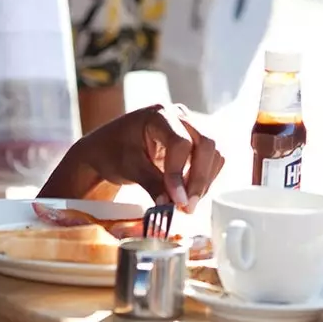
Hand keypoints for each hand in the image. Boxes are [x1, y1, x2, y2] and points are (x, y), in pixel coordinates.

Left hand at [77, 103, 224, 211]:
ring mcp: (190, 125)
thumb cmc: (112, 152)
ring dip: (205, 181)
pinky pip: (212, 158)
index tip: (175, 201)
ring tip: (187, 205)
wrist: (108, 148)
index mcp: (158, 114)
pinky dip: (205, 178)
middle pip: (206, 143)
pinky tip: (189, 194)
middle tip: (187, 207)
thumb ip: (152, 183)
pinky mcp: (196, 140)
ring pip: (215, 152)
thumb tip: (171, 205)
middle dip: (199, 178)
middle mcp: (179, 115)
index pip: (180, 143)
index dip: (179, 174)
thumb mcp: (128, 167)